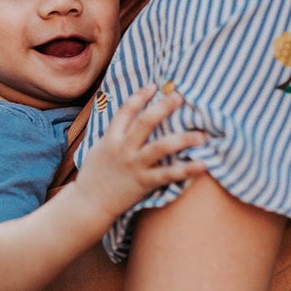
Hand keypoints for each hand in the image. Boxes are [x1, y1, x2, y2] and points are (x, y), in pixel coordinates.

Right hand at [74, 84, 207, 219]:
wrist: (88, 203)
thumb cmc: (94, 176)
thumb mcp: (99, 149)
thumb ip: (114, 134)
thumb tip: (127, 119)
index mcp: (111, 138)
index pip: (125, 111)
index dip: (139, 96)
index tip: (154, 86)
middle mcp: (123, 148)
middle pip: (146, 122)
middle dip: (163, 107)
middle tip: (179, 96)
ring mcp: (134, 165)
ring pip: (161, 147)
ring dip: (183, 139)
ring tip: (201, 135)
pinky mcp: (143, 182)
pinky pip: (168, 174)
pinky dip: (186, 170)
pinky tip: (202, 165)